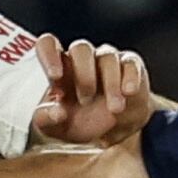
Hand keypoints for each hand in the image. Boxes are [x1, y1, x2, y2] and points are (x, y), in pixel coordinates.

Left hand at [29, 35, 149, 147]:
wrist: (113, 132)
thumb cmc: (79, 123)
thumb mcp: (56, 127)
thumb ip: (46, 120)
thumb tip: (57, 112)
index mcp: (60, 68)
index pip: (49, 45)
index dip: (49, 56)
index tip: (54, 76)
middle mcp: (83, 59)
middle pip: (81, 48)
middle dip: (83, 74)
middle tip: (85, 100)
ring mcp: (107, 60)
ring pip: (108, 57)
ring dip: (111, 83)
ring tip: (114, 109)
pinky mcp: (130, 66)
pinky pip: (130, 63)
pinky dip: (130, 77)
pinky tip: (129, 92)